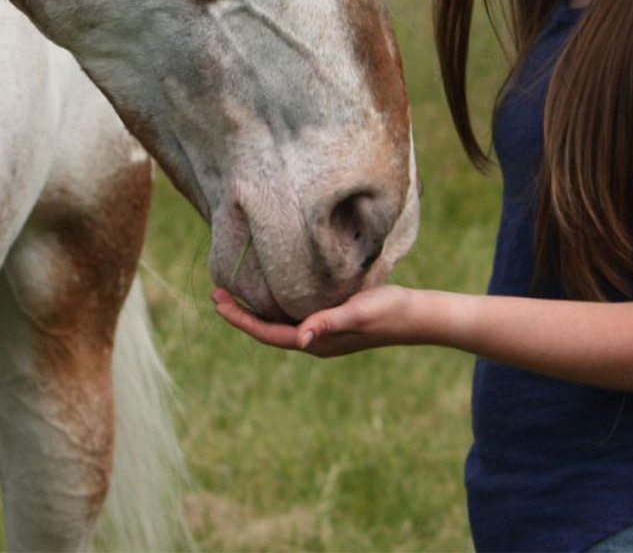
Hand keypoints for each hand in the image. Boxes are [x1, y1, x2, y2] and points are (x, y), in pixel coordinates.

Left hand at [211, 285, 416, 358]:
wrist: (416, 315)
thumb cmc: (387, 311)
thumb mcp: (356, 313)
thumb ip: (328, 323)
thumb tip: (301, 339)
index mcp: (317, 342)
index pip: (268, 334)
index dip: (241, 319)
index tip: (219, 302)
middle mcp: (315, 341)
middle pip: (268, 330)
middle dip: (241, 314)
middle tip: (217, 294)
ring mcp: (323, 333)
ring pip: (280, 324)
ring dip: (256, 309)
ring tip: (235, 292)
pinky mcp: (332, 321)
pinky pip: (294, 316)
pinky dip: (276, 305)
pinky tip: (272, 290)